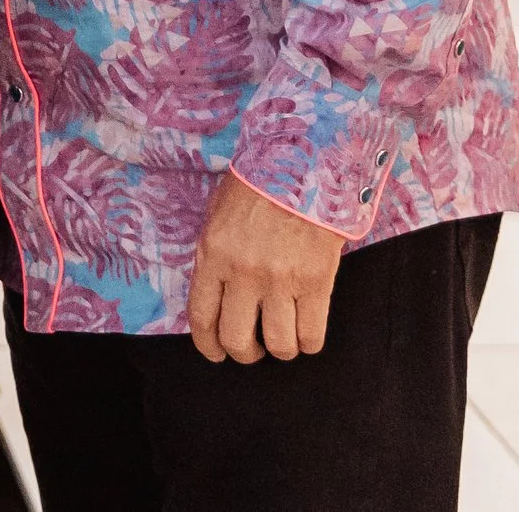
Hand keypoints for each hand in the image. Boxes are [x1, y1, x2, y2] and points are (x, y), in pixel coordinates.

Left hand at [187, 173, 344, 363]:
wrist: (304, 165)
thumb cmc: (258, 187)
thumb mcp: (217, 217)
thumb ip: (214, 258)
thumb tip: (216, 298)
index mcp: (212, 255)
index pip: (202, 318)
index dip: (208, 346)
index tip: (216, 353)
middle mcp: (243, 272)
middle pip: (238, 340)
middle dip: (245, 353)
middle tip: (254, 348)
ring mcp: (281, 279)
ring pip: (279, 344)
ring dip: (280, 349)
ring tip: (283, 338)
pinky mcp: (316, 282)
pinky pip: (312, 335)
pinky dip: (309, 343)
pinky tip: (306, 331)